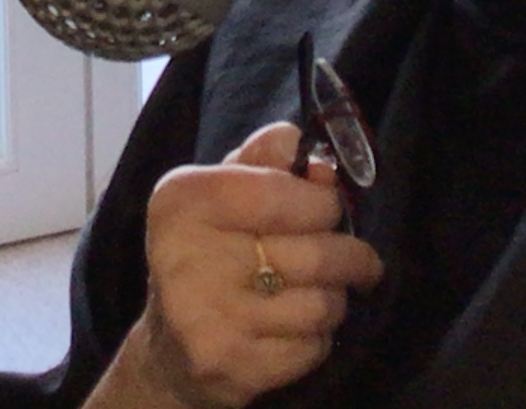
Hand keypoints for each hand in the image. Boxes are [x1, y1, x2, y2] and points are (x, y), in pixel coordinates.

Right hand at [89, 126, 382, 408]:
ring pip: (322, 304)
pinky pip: (313, 347)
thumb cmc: (206, 253)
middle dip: (349, 256)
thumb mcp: (221, 191)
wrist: (169, 351)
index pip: (281, 193)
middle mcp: (187, 258)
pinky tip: (296, 330)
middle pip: (315, 253)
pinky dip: (319, 339)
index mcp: (182, 202)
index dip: (322, 202)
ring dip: (335, 299)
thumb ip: (266, 163)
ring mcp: (208, 319)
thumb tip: (315, 157)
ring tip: (321, 294)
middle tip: (356, 259)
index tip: (329, 208)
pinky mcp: (232, 368)